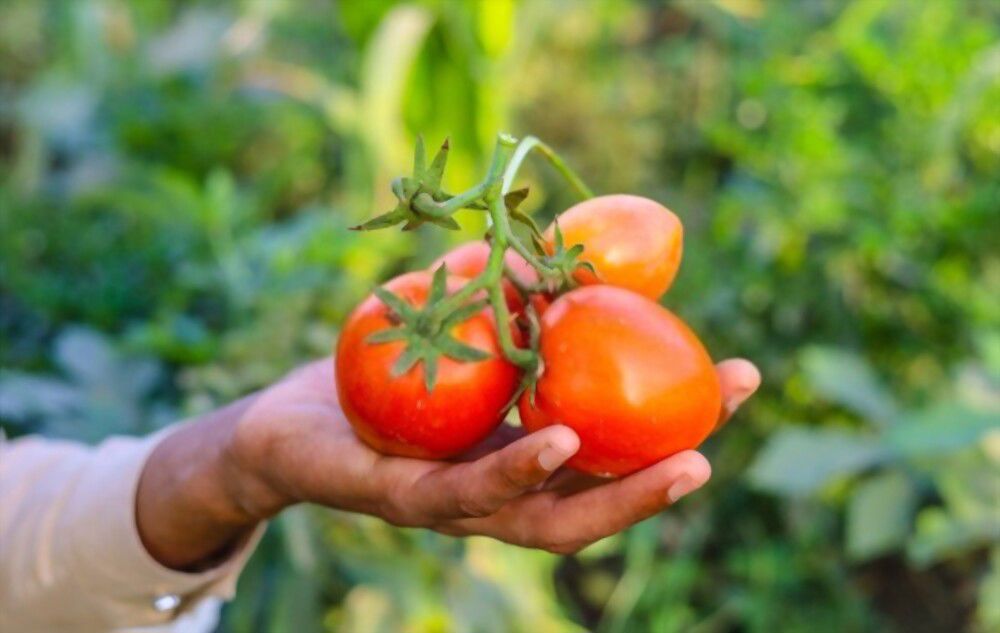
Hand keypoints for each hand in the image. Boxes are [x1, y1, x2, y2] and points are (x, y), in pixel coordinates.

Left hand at [137, 357, 759, 567]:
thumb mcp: (453, 330)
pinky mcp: (402, 503)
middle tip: (727, 439)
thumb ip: (505, 304)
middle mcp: (498, 495)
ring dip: (617, 496)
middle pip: (596, 502)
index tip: (738, 377)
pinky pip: (467, 490)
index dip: (676, 423)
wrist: (283, 421)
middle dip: (666, 476)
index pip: (614, 452)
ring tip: (678, 465)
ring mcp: (455, 509)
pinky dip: (519, 470)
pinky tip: (560, 440)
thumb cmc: (381, 377)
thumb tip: (559, 257)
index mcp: (520, 457)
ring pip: (546, 520)